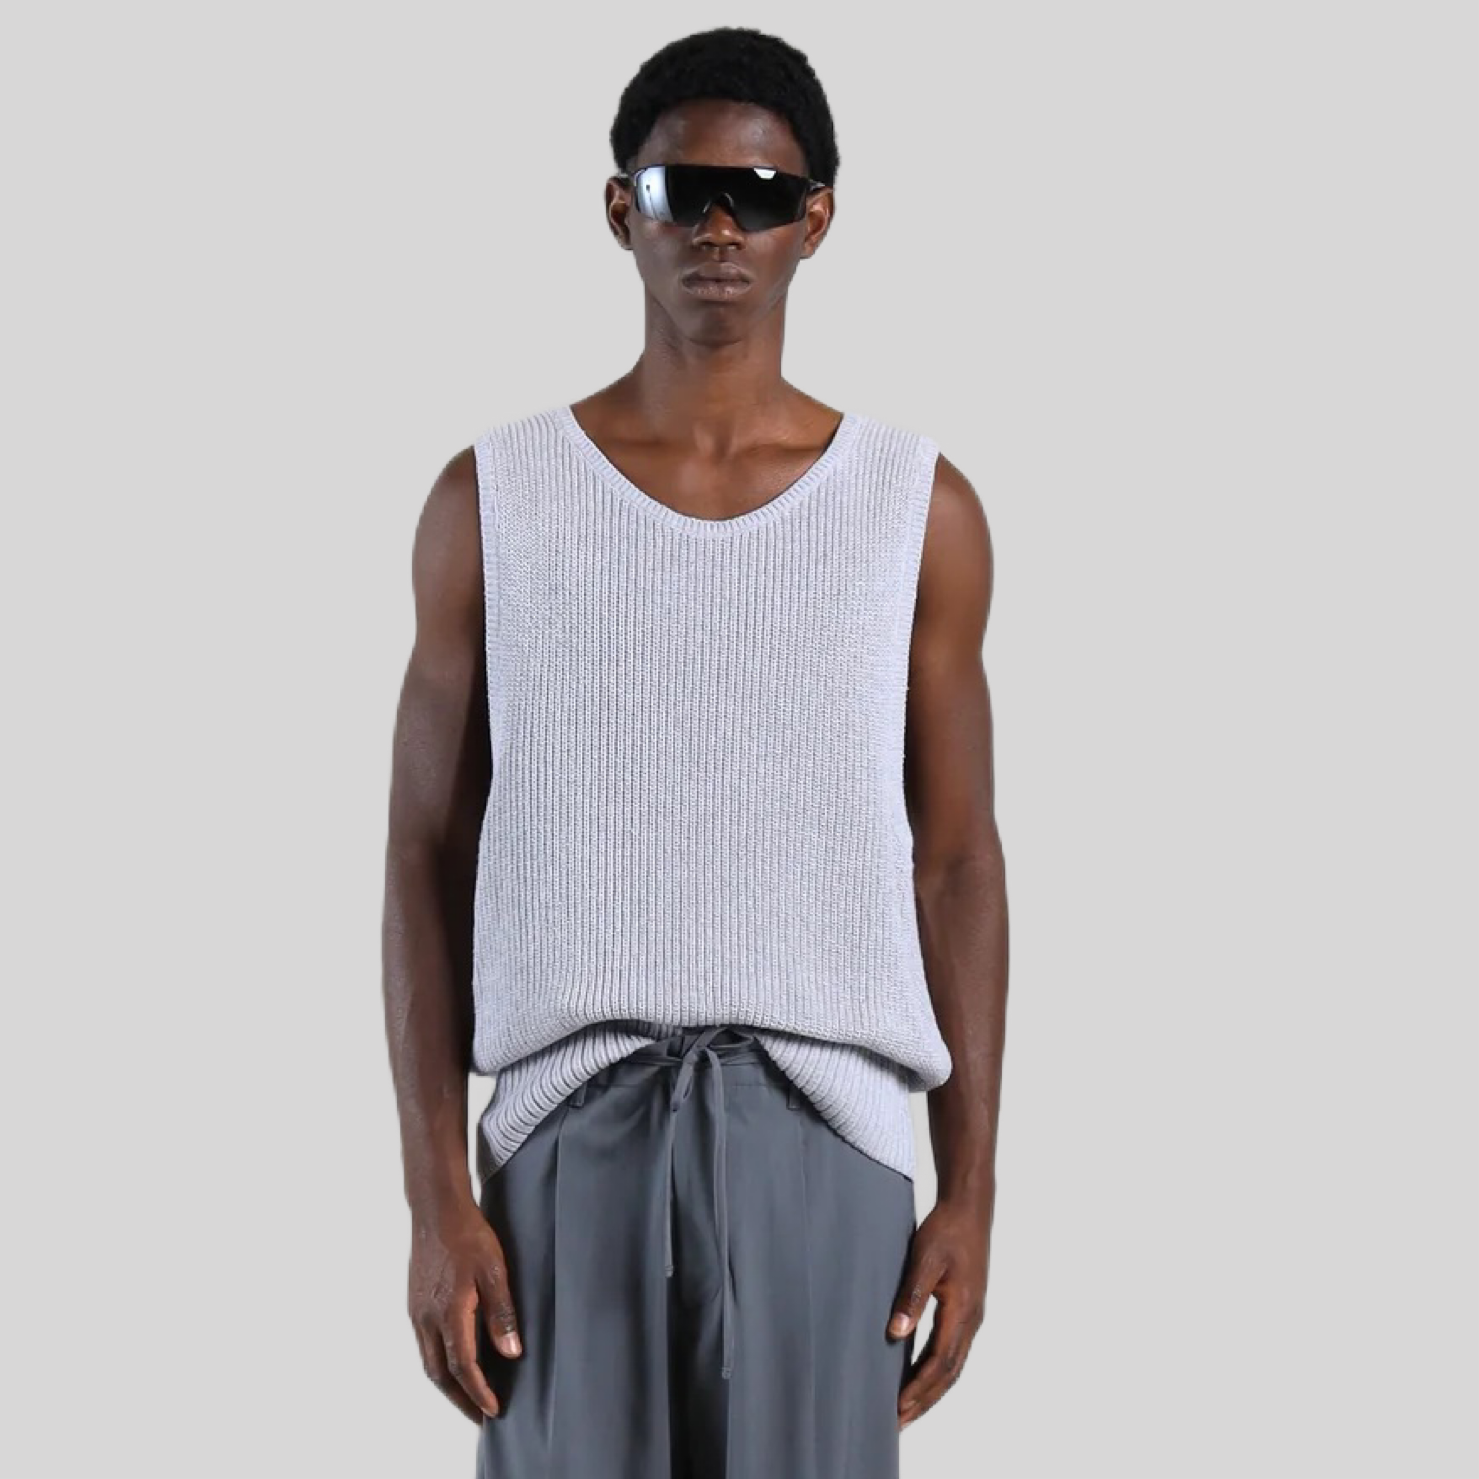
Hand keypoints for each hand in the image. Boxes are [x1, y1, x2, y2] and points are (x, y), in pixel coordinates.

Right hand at [407, 1197, 522, 1423]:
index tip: (494, 1411)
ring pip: (429, 1362)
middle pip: (440, 1374)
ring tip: (468, 1397)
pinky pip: (424, 1345)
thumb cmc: (469, 1234)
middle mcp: (427, 1318)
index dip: (479, 1392)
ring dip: (448, 1385)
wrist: (436, 1209)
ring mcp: (417, 1311)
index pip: (463, 1366)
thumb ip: (502, 1313)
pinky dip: (439, 1363)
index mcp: (449, 1312)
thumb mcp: (495, 1270)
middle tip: (480, 1417)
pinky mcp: (415, 1303)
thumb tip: (511, 1352)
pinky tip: (453, 1362)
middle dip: (461, 1400)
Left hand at [888, 1195, 991, 1430]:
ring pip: (953, 1365)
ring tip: (908, 1409)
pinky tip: (921, 1376)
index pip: (940, 1362)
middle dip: (924, 1399)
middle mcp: (972, 1319)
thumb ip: (911, 1297)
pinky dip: (937, 1371)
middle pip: (949, 1372)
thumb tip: (895, 1333)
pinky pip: (953, 1350)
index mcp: (962, 1309)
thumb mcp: (924, 1259)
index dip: (919, 1388)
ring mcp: (972, 1316)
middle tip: (899, 1422)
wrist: (970, 1209)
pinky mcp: (967, 1310)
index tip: (899, 1408)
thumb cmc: (946, 1230)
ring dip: (931, 1390)